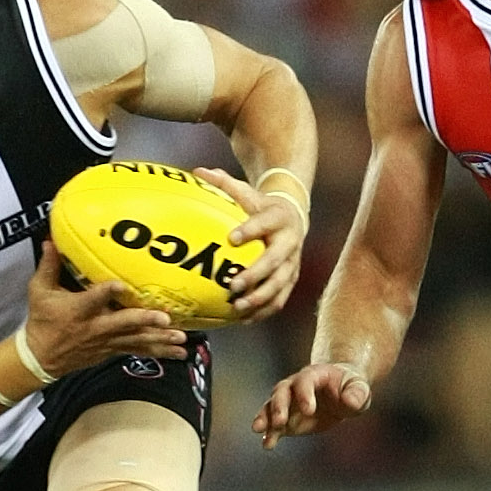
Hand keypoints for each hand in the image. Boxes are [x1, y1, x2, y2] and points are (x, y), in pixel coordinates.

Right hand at [23, 240, 186, 374]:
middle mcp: (96, 327)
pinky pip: (138, 350)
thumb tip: (51, 242)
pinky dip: (159, 352)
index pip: (94, 298)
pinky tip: (178, 353)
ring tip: (182, 338)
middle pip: (124, 324)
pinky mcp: (112, 350)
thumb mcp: (39, 291)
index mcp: (79, 310)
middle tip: (166, 319)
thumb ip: (49, 265)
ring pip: (136, 340)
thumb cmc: (42, 321)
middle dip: (145, 321)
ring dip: (161, 340)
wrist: (41, 357)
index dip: (108, 291)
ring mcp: (106, 341)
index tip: (122, 285)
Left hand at [195, 167, 305, 321]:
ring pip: (280, 285)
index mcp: (278, 218)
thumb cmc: (260, 205)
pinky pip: (279, 299)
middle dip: (256, 275)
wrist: (292, 217)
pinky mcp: (290, 280)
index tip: (232, 238)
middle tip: (233, 285)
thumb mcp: (247, 192)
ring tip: (238, 307)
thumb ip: (224, 183)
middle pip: (276, 261)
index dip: (250, 230)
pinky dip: (263, 310)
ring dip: (260, 298)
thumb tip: (198, 172)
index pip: (265, 223)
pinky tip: (243, 319)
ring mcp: (293, 264)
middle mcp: (290, 242)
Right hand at [253, 362, 371, 448]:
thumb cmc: (351, 387)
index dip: (305, 394)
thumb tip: (349, 401)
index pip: (305, 380)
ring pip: (271, 406)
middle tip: (279, 421)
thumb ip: (356, 393)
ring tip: (258, 429)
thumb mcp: (359, 388)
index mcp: (314, 374)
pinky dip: (269, 433)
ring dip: (265, 417)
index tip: (308, 410)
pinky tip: (267, 444)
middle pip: (282, 391)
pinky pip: (274, 425)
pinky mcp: (286, 419)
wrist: (340, 392)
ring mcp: (288, 402)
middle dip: (278, 406)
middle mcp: (295, 385)